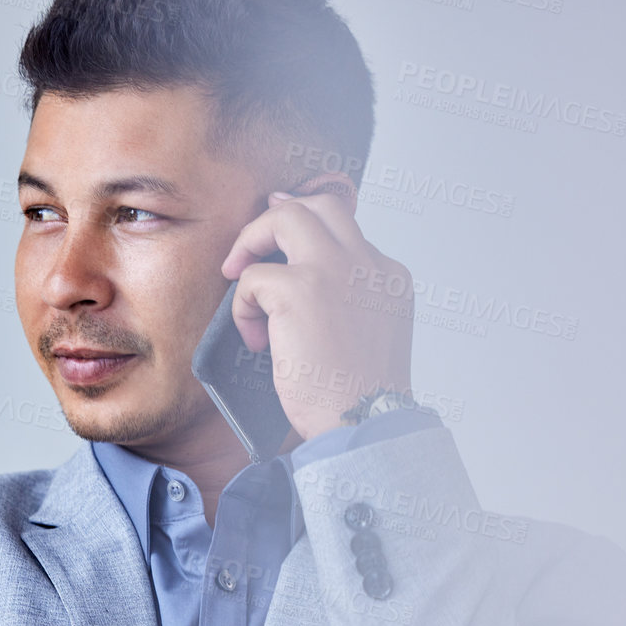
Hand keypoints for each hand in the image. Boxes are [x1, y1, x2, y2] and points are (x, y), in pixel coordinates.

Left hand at [218, 173, 413, 439]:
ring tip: (238, 281)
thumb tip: (294, 274)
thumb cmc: (357, 392)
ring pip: (285, 216)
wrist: (363, 421)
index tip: (277, 249)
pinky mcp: (300, 290)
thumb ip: (345, 297)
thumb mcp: (368, 332)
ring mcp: (335, 270)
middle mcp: (367, 263)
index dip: (305, 236)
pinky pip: (253, 277)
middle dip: (274, 220)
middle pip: (320, 204)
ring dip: (250, 244)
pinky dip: (243, 307)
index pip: (344, 228)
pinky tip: (257, 340)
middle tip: (247, 257)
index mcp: (387, 274)